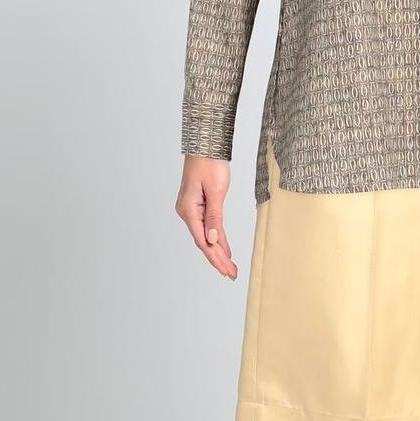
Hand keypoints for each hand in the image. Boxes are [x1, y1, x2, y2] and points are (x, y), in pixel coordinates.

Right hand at [175, 156, 237, 279]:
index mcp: (188, 210)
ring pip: (206, 236)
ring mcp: (191, 210)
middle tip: (232, 274)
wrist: (205, 146)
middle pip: (204, 242)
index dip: (215, 257)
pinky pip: (208, 227)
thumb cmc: (210, 164)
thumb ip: (214, 216)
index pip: (203, 241)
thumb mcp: (215, 190)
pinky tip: (224, 250)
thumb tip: (213, 239)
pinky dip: (217, 239)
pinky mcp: (198, 206)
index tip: (226, 270)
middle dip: (218, 259)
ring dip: (218, 251)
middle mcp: (187, 212)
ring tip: (229, 267)